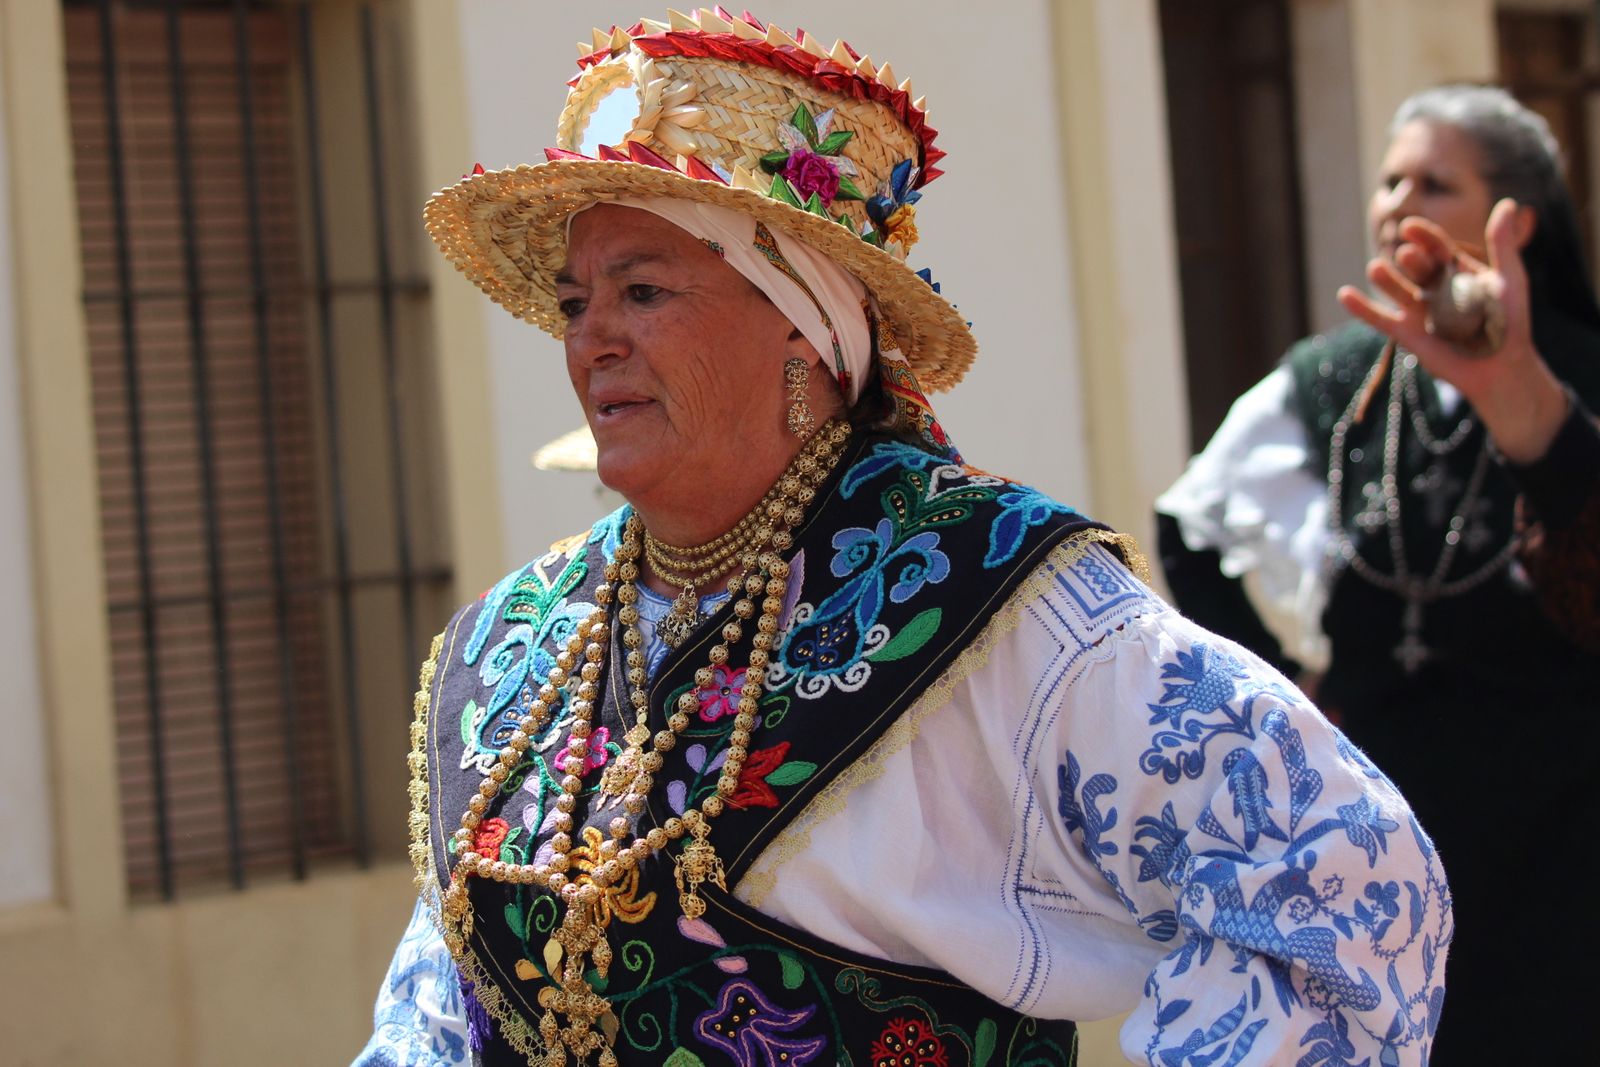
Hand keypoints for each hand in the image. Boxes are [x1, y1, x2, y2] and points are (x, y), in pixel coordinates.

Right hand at [1337, 199, 1569, 462]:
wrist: (1500, 367)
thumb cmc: (1510, 323)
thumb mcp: (1509, 279)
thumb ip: (1503, 244)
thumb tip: (1508, 203)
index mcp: (1456, 270)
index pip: (1437, 247)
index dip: (1424, 237)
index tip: (1409, 228)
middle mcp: (1433, 287)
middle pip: (1416, 268)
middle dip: (1410, 261)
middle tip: (1405, 256)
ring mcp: (1417, 309)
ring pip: (1396, 289)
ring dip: (1384, 279)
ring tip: (1375, 268)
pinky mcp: (1405, 333)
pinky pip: (1379, 318)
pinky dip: (1361, 308)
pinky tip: (1344, 294)